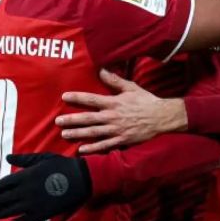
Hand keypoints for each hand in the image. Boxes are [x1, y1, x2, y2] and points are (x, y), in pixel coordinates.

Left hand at [0, 153, 90, 220]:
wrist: (81, 179)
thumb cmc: (61, 166)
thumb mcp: (42, 158)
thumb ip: (24, 159)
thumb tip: (8, 157)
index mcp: (25, 175)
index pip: (2, 184)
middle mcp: (25, 190)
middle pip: (2, 198)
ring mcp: (32, 203)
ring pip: (9, 211)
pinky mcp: (41, 214)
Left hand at [55, 69, 186, 153]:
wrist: (162, 117)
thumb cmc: (146, 101)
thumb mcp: (131, 87)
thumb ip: (115, 80)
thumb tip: (101, 70)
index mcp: (114, 102)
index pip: (91, 99)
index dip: (77, 97)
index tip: (64, 96)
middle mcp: (112, 116)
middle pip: (88, 118)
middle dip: (72, 120)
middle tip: (58, 121)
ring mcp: (116, 130)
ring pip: (93, 132)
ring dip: (78, 134)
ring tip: (64, 134)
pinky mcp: (122, 140)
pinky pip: (105, 145)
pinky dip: (93, 148)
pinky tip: (81, 149)